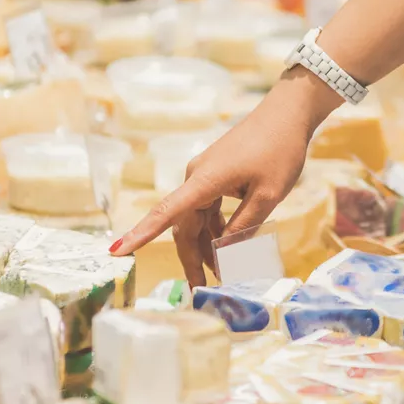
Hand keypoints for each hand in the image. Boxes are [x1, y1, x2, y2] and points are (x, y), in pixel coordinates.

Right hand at [109, 68, 341, 286]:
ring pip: (196, 219)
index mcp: (204, 181)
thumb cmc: (279, 151)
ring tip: (221, 273)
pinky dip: (215, 229)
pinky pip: (207, 208)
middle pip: (184, 226)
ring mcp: (205, 175)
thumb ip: (244, 228)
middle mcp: (196, 178)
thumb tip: (223, 256)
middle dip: (191, 259)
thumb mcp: (267, 196)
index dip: (141, 235)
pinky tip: (227, 247)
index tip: (116, 252)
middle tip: (201, 288)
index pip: (165, 214)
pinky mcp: (215, 174)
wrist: (287, 115)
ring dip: (205, 246)